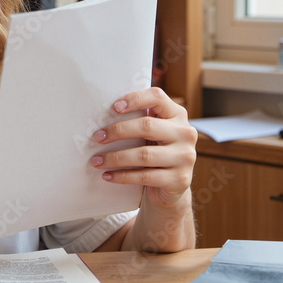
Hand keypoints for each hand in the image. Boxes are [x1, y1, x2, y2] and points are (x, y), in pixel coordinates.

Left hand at [89, 87, 197, 208]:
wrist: (172, 186)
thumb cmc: (156, 152)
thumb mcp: (153, 133)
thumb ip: (139, 120)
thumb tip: (101, 115)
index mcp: (177, 115)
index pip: (157, 97)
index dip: (135, 99)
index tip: (114, 107)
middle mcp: (186, 133)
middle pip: (147, 126)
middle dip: (117, 131)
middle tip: (97, 137)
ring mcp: (185, 157)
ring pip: (144, 154)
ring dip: (115, 158)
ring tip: (96, 161)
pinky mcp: (180, 179)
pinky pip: (145, 176)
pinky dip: (122, 176)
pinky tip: (107, 176)